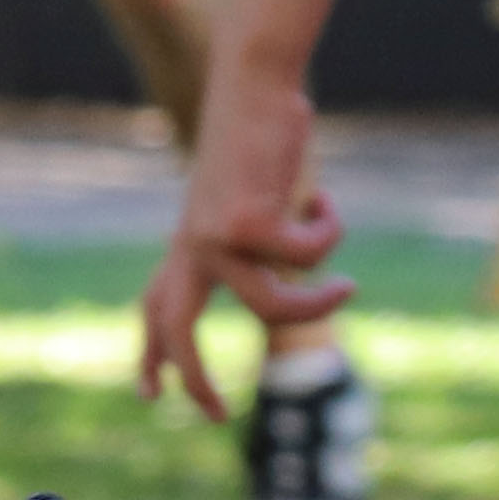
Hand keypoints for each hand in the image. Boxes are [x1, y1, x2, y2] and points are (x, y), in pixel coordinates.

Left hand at [139, 66, 351, 425]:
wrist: (256, 83)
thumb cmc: (261, 135)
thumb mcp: (250, 199)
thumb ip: (253, 245)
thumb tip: (282, 300)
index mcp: (187, 241)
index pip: (156, 306)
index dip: (150, 354)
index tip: (149, 394)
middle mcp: (191, 244)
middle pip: (177, 330)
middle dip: (193, 379)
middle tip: (216, 416)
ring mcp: (214, 237)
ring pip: (272, 305)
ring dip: (318, 299)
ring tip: (349, 286)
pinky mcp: (245, 224)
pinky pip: (307, 257)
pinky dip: (328, 231)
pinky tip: (324, 200)